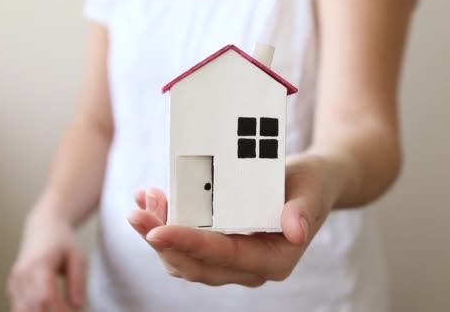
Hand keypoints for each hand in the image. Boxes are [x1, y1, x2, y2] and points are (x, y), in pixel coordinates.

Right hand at [7, 209, 85, 311]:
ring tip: (60, 310)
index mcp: (39, 264)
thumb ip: (78, 280)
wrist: (44, 227)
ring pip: (22, 311)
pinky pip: (19, 308)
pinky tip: (48, 309)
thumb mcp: (77, 256)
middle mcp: (22, 274)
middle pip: (33, 307)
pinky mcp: (11, 288)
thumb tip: (78, 306)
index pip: (46, 297)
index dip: (60, 311)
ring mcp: (14, 282)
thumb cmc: (63, 241)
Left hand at [127, 153, 340, 286]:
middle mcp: (250, 267)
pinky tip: (154, 200)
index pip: (224, 256)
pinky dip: (166, 225)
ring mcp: (233, 260)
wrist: (312, 183)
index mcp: (274, 260)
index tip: (157, 229)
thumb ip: (304, 211)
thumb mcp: (313, 190)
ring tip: (144, 201)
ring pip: (184, 260)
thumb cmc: (313, 184)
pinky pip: (186, 245)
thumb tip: (295, 232)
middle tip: (136, 213)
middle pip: (195, 265)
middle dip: (161, 242)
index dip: (189, 244)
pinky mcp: (221, 247)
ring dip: (157, 233)